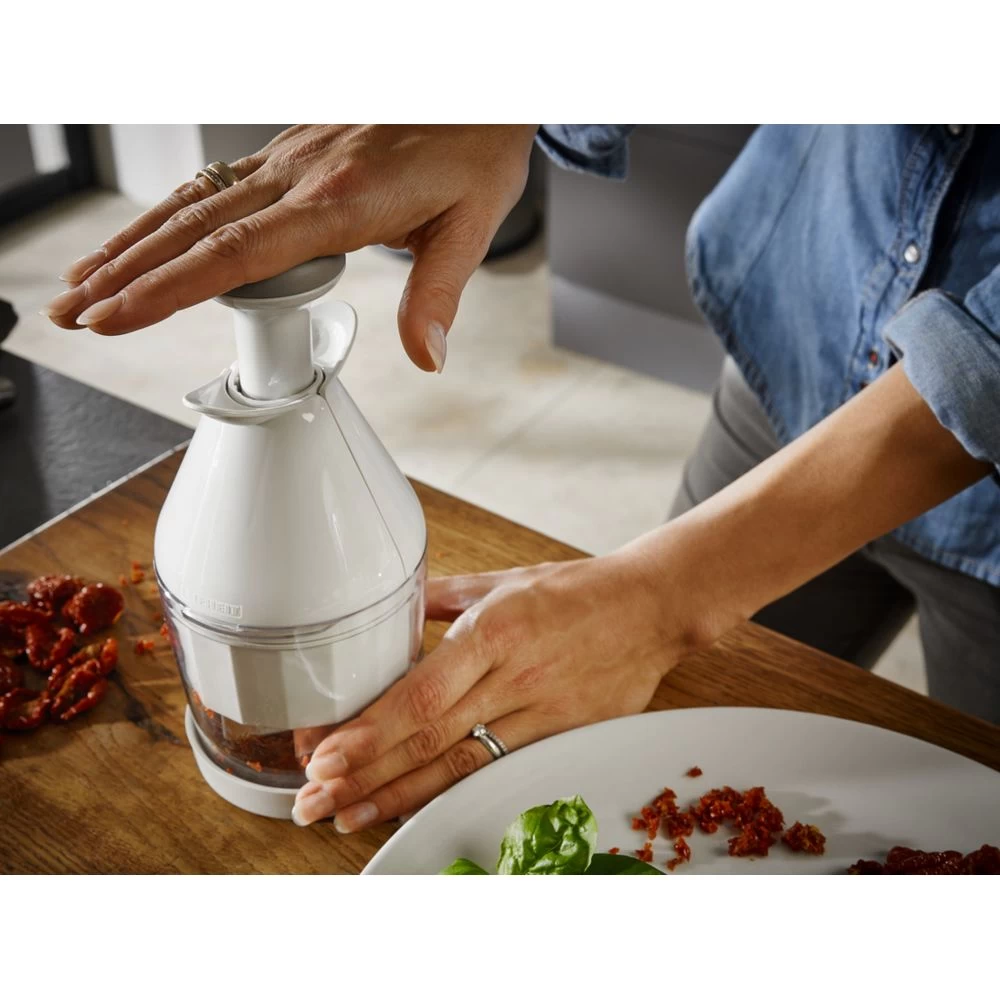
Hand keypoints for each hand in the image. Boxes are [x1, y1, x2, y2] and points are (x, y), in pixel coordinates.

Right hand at [44, 125, 537, 371]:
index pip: (236, 252)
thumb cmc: (473, 150)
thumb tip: (424, 357)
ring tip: (84, 284)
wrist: (474, 87)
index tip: (121, 316)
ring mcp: (287, 159)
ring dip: (131, 246)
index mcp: (338, 200)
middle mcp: (298, 174)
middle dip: (126, 276)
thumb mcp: (469, 227)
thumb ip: (436, 294)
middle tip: (74, 314)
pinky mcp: (288, 153)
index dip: (172, 289)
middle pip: (193, 230)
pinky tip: (142, 241)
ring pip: (190, 205)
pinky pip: (211, 187)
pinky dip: (165, 219)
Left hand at [291, 554, 698, 831]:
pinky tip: (411, 806)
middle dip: (365, 774)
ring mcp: (539, 713)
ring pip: (459, 765)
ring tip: (345, 816)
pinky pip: (496, 769)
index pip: (422, 692)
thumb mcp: (505, 579)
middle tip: (312, 800)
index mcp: (495, 630)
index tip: (325, 754)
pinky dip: (449, 790)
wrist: (652, 609)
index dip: (372, 730)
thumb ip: (443, 595)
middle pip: (429, 738)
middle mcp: (513, 677)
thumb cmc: (578, 590)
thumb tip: (394, 605)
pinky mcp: (560, 736)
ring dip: (396, 795)